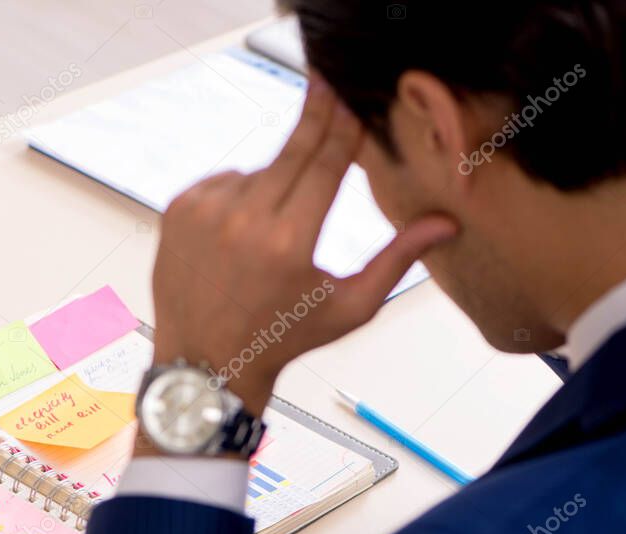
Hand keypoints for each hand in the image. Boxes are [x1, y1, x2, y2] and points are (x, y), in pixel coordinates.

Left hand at [150, 75, 457, 414]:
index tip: (352, 96)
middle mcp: (242, 221)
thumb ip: (398, 260)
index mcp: (288, 243)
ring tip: (269, 236)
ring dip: (275, 184)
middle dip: (316, 116)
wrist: (206, 361)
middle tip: (328, 79)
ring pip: (258, 170)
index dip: (343, 125)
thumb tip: (446, 224)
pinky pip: (224, 181)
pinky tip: (241, 231)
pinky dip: (239, 194)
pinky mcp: (179, 210)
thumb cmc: (283, 338)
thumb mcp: (348, 308)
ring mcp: (205, 212)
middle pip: (292, 151)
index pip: (326, 163)